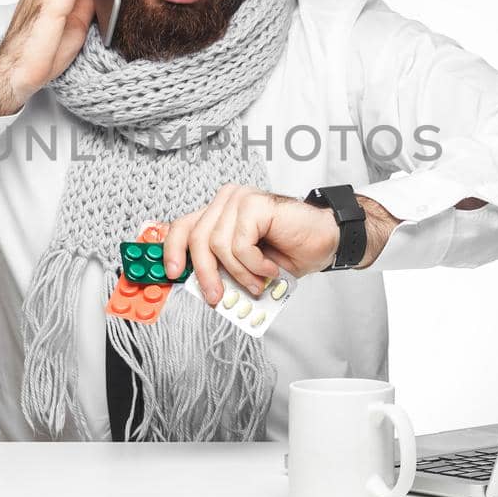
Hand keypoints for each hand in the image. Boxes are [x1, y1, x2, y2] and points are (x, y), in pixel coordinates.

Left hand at [161, 185, 402, 305]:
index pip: (182, 227)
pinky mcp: (254, 203)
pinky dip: (253, 264)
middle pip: (195, 238)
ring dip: (239, 272)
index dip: (171, 250)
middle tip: (216, 297)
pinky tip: (270, 268)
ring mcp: (240, 199)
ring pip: (217, 244)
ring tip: (258, 281)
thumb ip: (220, 267)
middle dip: (204, 274)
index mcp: (219, 213)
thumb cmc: (288, 253)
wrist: (326, 242)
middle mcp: (225, 201)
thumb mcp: (244, 265)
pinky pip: (239, 243)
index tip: (172, 273)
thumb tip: (196, 285)